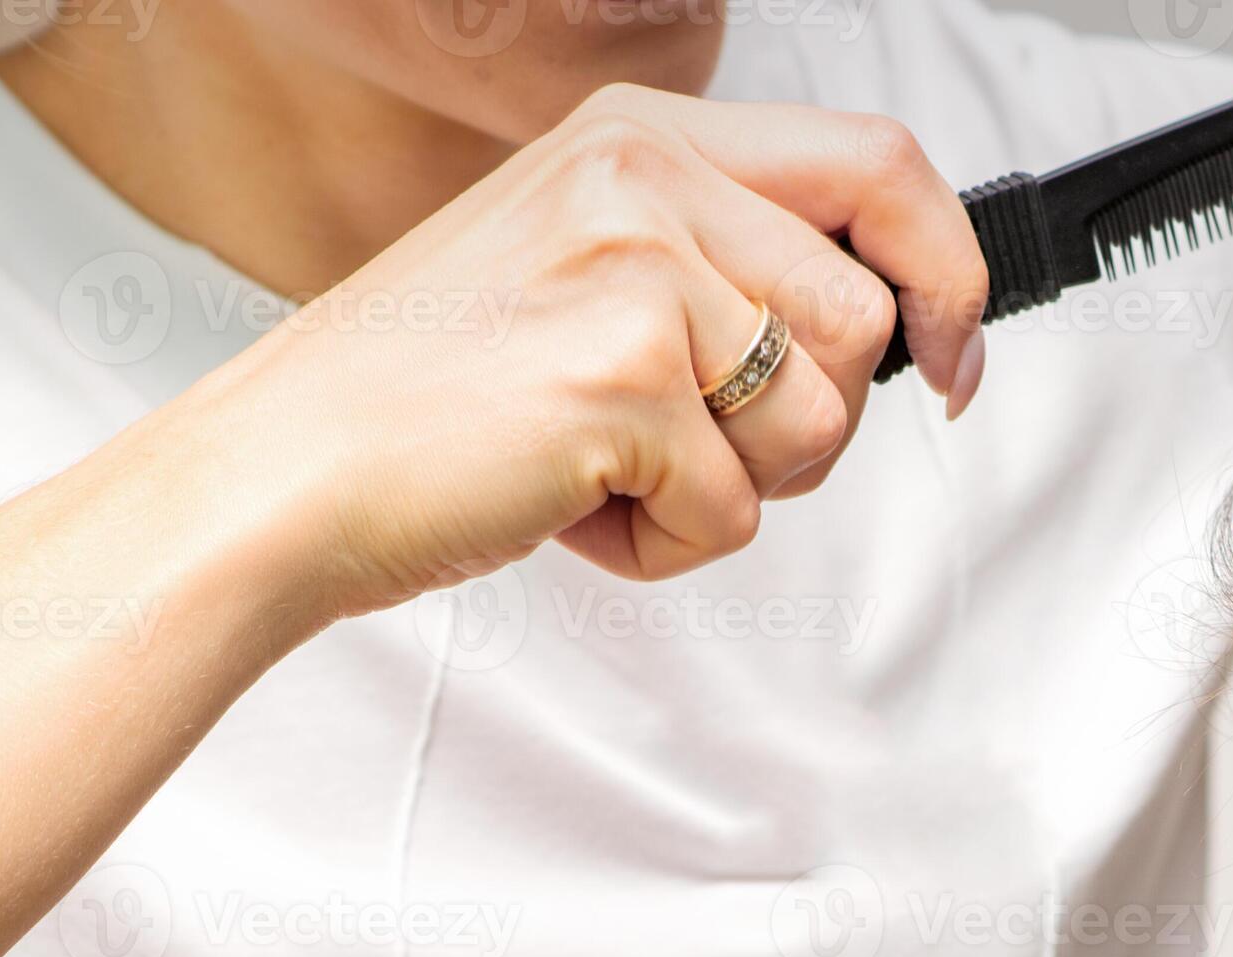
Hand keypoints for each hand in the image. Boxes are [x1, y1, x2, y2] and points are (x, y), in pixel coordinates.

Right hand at [173, 83, 989, 615]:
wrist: (279, 472)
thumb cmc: (428, 387)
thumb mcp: (584, 256)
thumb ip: (724, 254)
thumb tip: (900, 319)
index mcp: (643, 136)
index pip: (882, 163)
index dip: (947, 268)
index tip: (953, 353)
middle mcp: (645, 181)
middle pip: (863, 325)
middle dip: (803, 424)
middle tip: (684, 442)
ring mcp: (636, 275)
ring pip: (819, 427)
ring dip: (731, 487)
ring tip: (608, 464)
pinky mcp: (622, 383)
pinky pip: (735, 513)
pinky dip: (664, 544)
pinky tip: (568, 503)